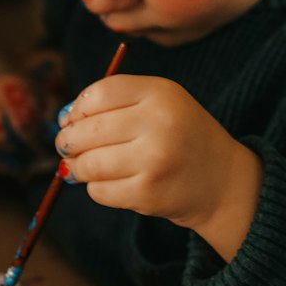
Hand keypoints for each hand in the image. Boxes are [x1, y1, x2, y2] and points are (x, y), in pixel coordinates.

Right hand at [0, 73, 51, 186]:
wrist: (9, 90)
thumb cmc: (30, 102)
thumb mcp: (47, 102)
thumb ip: (51, 119)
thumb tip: (56, 139)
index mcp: (7, 86)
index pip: (18, 119)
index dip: (30, 142)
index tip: (40, 153)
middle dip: (12, 157)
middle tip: (25, 166)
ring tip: (9, 172)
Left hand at [56, 74, 261, 261]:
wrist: (222, 180)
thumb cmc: (179, 135)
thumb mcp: (160, 102)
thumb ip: (116, 101)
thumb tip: (63, 118)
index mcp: (160, 93)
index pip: (99, 94)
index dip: (77, 108)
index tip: (71, 119)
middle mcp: (158, 123)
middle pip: (87, 129)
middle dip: (67, 140)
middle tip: (66, 146)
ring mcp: (154, 160)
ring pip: (89, 163)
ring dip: (76, 167)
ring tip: (78, 166)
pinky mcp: (148, 193)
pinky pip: (100, 191)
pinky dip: (95, 188)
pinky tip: (108, 183)